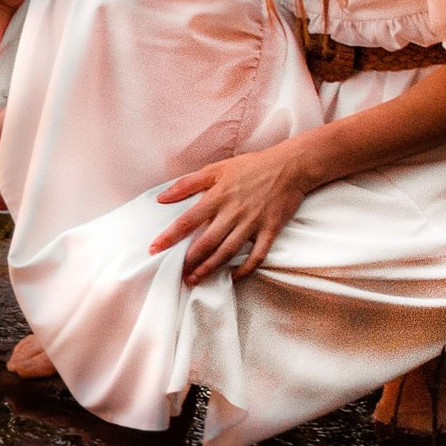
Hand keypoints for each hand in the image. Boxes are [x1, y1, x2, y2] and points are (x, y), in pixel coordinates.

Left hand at [150, 144, 309, 284]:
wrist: (290, 166)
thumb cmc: (252, 166)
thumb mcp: (216, 169)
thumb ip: (187, 184)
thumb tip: (161, 198)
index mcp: (217, 197)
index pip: (187, 221)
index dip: (169, 236)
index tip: (154, 249)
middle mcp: (233, 213)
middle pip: (206, 242)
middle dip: (190, 261)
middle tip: (177, 274)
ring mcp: (252, 223)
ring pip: (228, 252)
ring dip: (210, 268)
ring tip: (196, 279)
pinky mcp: (270, 230)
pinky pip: (257, 255)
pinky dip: (246, 268)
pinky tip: (234, 277)